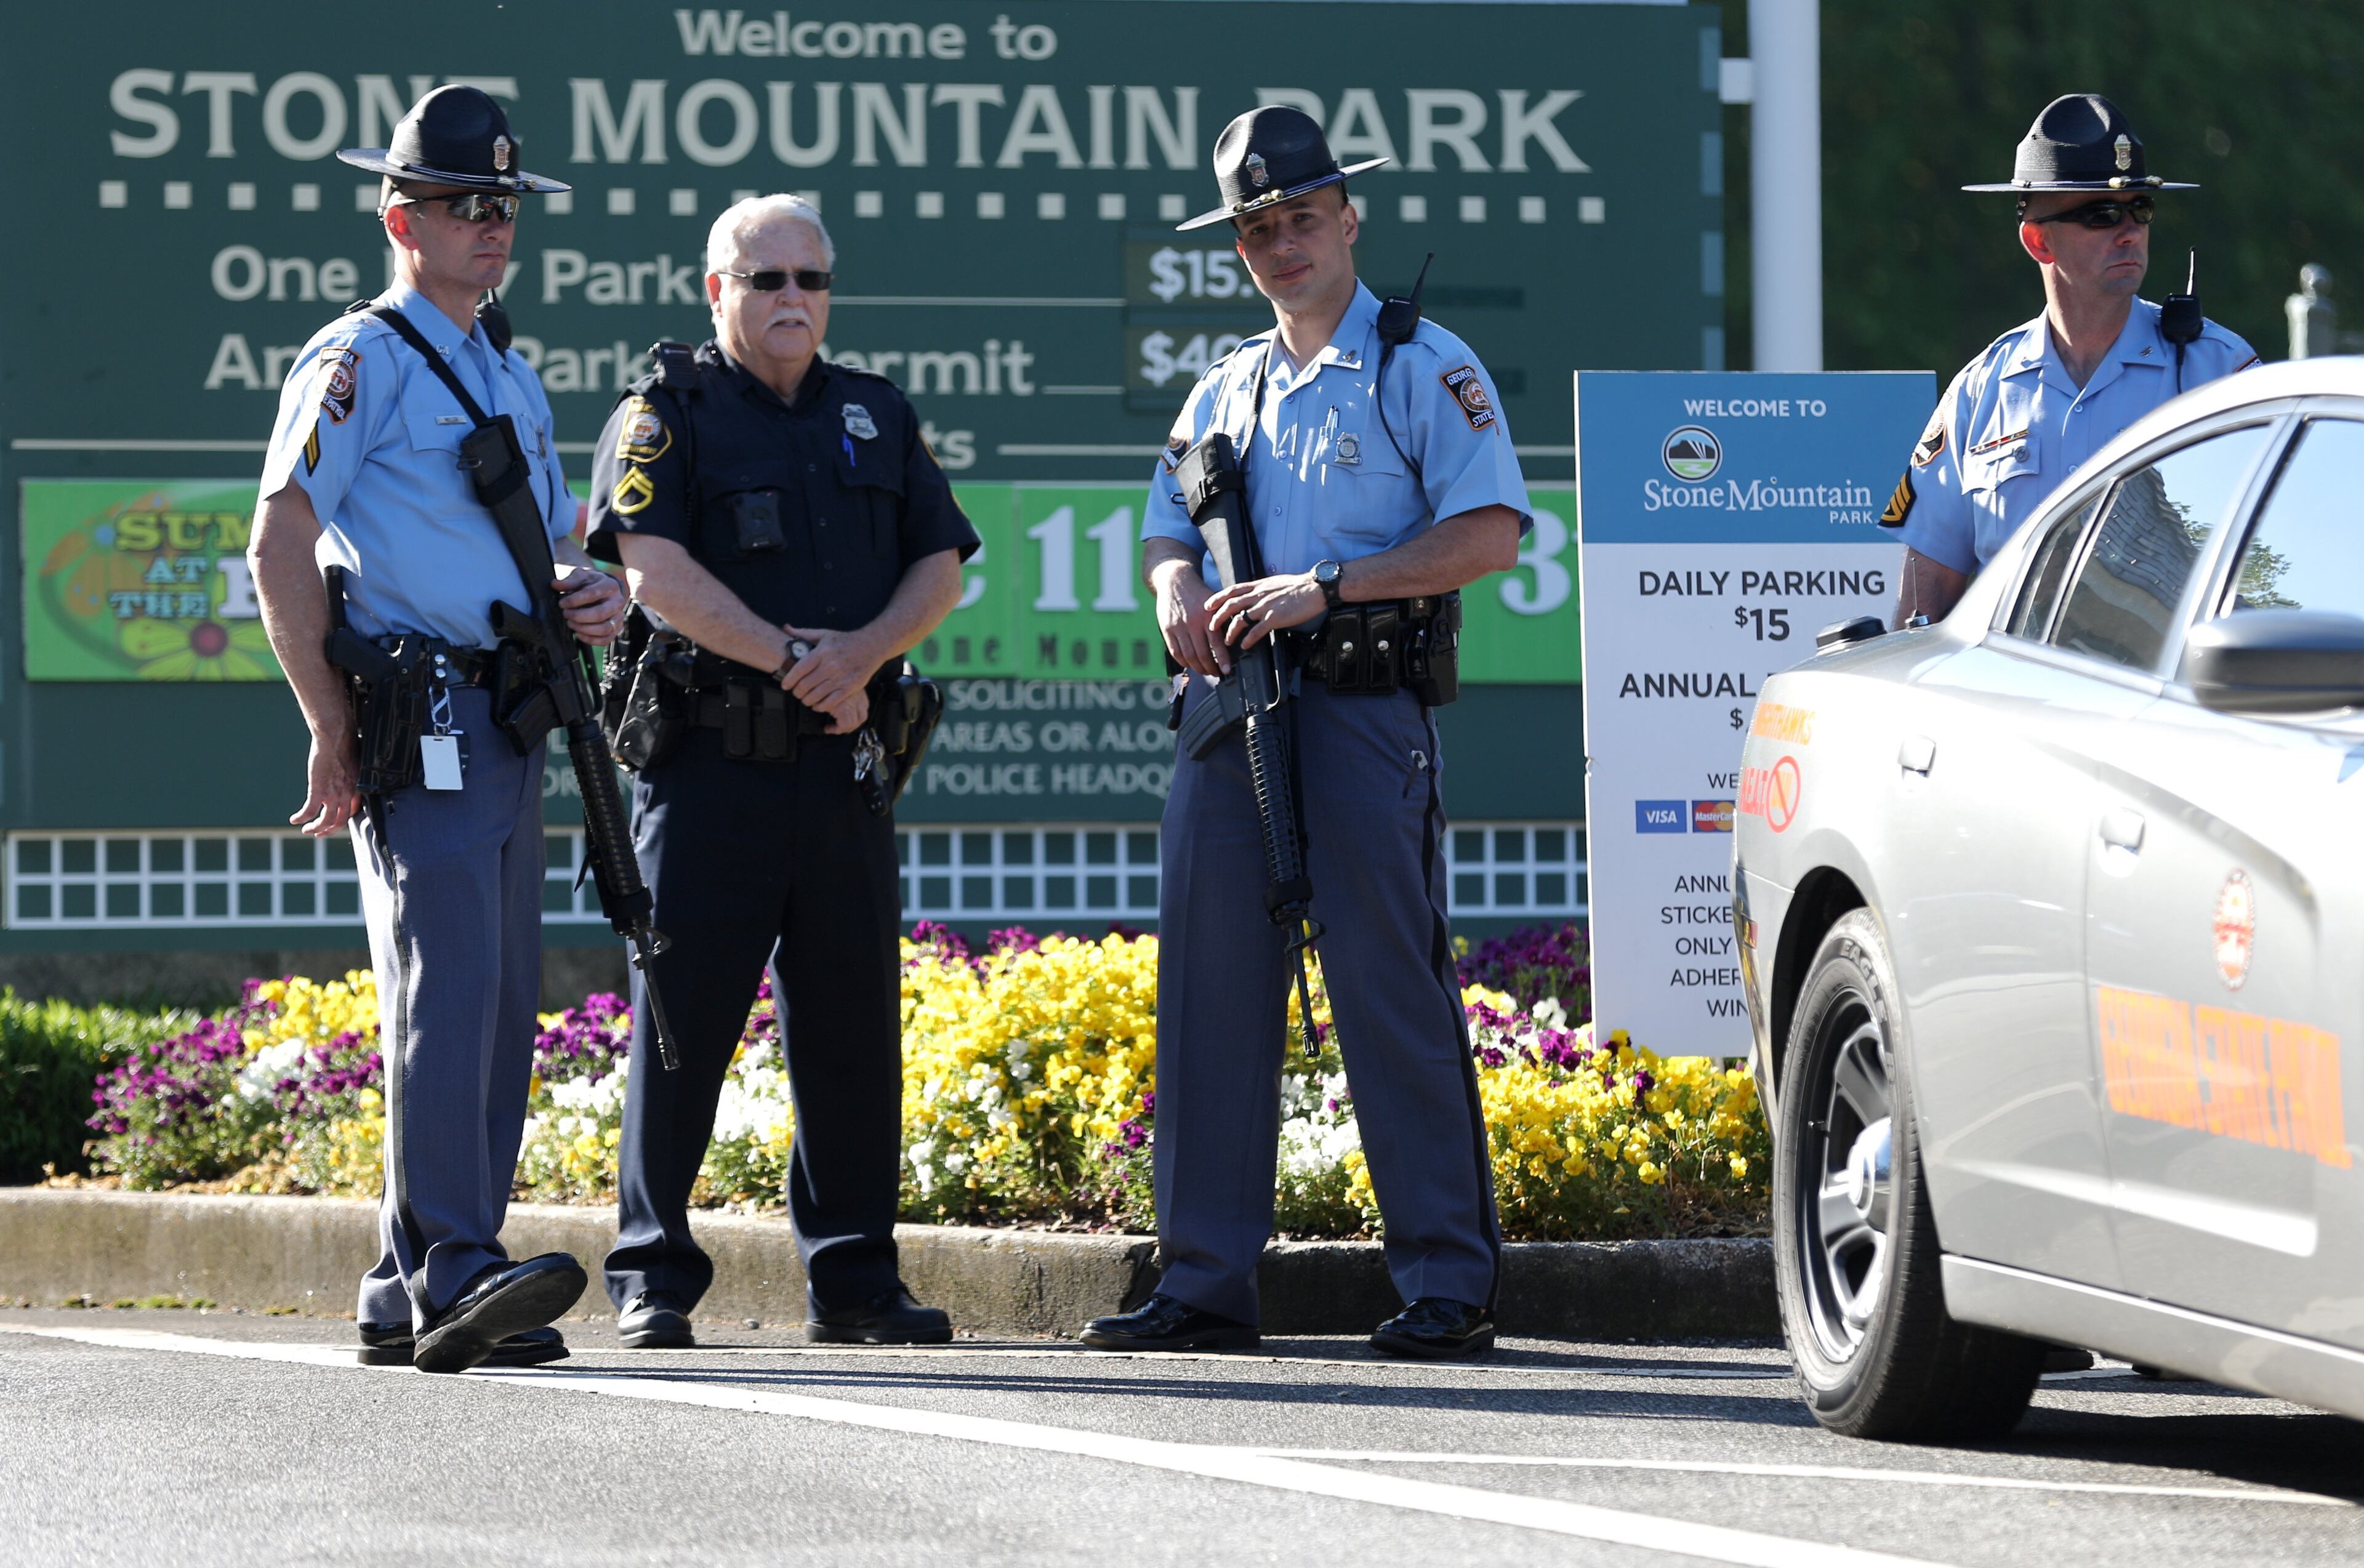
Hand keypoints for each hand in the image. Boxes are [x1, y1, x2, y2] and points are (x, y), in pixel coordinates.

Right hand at [290, 728, 359, 838]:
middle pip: (339, 822)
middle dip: (328, 830)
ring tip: (306, 830)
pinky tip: (294, 819)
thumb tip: (346, 775)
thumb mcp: (354, 764)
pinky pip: (309, 811)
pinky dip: (300, 818)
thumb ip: (350, 775)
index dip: (342, 819)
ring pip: (324, 821)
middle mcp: (347, 795)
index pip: (352, 811)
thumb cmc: (345, 745)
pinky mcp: (318, 791)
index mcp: (357, 789)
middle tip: (319, 833)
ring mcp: (333, 795)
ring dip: (314, 828)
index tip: (334, 822)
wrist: (336, 738)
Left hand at [555, 564, 626, 646]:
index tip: (562, 603)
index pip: (592, 594)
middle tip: (566, 614)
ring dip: (583, 628)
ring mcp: (618, 617)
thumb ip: (569, 581)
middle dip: (578, 616)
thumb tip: (555, 585)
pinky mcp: (616, 628)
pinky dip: (590, 639)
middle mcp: (617, 602)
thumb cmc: (592, 583)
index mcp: (610, 585)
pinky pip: (606, 639)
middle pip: (600, 614)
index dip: (574, 600)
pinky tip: (578, 633)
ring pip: (604, 629)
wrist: (606, 590)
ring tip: (571, 623)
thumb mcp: (581, 576)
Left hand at [779, 624, 880, 732]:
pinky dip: (821, 706)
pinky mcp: (849, 688)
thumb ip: (804, 633)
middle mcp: (830, 666)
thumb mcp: (824, 634)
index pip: (799, 669)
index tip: (785, 685)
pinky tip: (817, 705)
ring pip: (816, 695)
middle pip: (805, 685)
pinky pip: (830, 702)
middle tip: (796, 692)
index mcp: (822, 652)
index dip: (789, 679)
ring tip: (805, 699)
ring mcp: (840, 678)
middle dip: (797, 692)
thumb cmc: (845, 641)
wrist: (871, 646)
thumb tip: (786, 629)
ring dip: (807, 700)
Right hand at [1152, 561, 1225, 676]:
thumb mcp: (1214, 602)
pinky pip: (1175, 651)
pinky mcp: (1166, 629)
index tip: (1226, 670)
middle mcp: (1192, 623)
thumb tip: (1234, 638)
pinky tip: (1190, 664)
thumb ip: (1222, 619)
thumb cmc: (1198, 593)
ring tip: (1204, 671)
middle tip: (1216, 673)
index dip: (1222, 660)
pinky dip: (1183, 661)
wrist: (1175, 580)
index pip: (1216, 643)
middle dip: (1210, 668)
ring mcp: (1178, 627)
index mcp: (1207, 616)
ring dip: (1197, 668)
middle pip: (1201, 654)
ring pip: (1188, 656)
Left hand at [1206, 571, 1324, 650]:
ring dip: (1230, 632)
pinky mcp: (1275, 618)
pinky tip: (1245, 645)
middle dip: (1218, 617)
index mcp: (1258, 585)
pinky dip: (1248, 640)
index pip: (1233, 590)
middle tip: (1211, 627)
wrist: (1314, 588)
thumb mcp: (1274, 582)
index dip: (1218, 598)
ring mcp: (1266, 606)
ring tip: (1226, 641)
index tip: (1208, 605)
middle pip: (1231, 605)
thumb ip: (1262, 589)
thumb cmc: (1298, 586)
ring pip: (1240, 619)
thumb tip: (1254, 594)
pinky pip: (1256, 631)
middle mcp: (1259, 595)